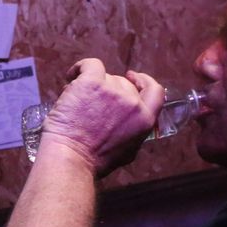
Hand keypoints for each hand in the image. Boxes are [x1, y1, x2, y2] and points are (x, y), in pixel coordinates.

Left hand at [41, 59, 164, 176]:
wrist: (71, 157)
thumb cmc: (93, 161)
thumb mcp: (127, 153)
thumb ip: (133, 133)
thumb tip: (129, 121)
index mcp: (144, 120)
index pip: (155, 91)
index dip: (144, 81)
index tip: (133, 78)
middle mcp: (132, 103)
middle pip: (123, 84)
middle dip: (107, 90)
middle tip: (91, 102)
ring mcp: (113, 91)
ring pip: (105, 76)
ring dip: (91, 85)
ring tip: (76, 101)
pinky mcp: (92, 82)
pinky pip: (90, 64)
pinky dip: (79, 68)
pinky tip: (71, 76)